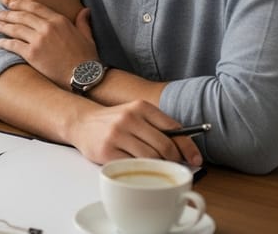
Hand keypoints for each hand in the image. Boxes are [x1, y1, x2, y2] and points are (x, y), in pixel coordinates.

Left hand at [0, 2, 97, 88]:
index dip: (21, 4)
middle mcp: (47, 27)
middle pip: (22, 16)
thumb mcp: (87, 36)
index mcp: (59, 20)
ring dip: (3, 26)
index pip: (35, 7)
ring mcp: (39, 40)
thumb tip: (85, 10)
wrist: (84, 77)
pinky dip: (5, 43)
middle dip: (8, 13)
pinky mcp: (32, 54)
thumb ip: (82, 21)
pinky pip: (14, 45)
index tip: (12, 4)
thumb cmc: (87, 58)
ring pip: (16, 28)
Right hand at [67, 100, 203, 166]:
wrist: (82, 122)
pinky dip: (140, 170)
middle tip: (174, 166)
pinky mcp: (106, 152)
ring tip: (156, 167)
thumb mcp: (136, 114)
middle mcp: (129, 118)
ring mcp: (116, 135)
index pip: (173, 129)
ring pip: (150, 158)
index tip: (195, 159)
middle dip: (174, 159)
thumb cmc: (115, 122)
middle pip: (164, 146)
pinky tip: (138, 169)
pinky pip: (132, 166)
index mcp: (141, 107)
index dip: (188, 147)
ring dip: (157, 166)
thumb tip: (185, 149)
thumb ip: (158, 126)